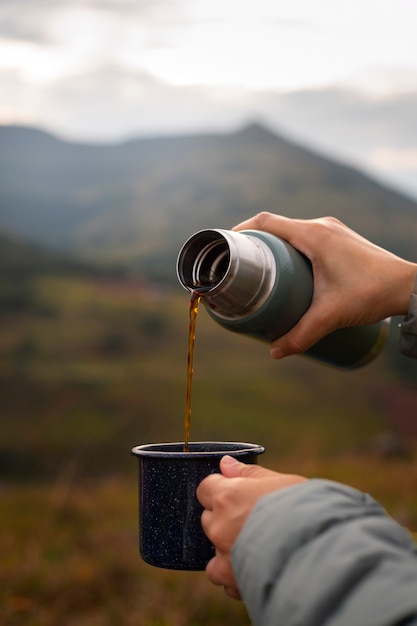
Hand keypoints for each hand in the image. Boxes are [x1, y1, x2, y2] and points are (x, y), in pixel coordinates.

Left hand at [196, 455, 305, 598]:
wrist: (319, 551)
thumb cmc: (304, 509)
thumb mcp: (280, 482)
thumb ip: (248, 473)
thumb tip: (226, 463)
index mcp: (228, 496)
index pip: (206, 488)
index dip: (221, 490)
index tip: (236, 494)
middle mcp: (219, 525)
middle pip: (209, 518)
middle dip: (225, 518)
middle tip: (253, 520)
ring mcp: (223, 555)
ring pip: (214, 548)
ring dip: (228, 547)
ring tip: (256, 546)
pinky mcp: (232, 581)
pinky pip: (223, 578)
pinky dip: (233, 575)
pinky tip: (254, 568)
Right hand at [233, 212, 416, 358]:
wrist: (408, 286)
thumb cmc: (372, 293)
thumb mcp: (330, 315)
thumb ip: (301, 335)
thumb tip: (275, 353)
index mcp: (313, 234)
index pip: (266, 221)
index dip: (241, 230)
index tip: (227, 247)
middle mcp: (321, 226)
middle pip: (277, 227)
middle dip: (256, 244)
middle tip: (242, 268)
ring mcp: (333, 231)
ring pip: (293, 232)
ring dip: (275, 247)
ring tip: (263, 272)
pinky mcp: (341, 240)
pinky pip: (307, 238)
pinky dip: (292, 249)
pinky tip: (290, 270)